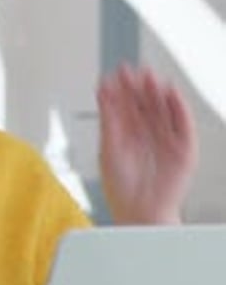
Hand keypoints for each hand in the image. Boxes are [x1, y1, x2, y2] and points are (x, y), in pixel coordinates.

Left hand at [97, 64, 197, 223]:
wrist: (139, 214)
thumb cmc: (122, 190)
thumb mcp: (108, 148)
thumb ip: (108, 118)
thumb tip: (102, 91)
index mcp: (128, 137)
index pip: (126, 107)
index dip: (122, 90)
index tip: (116, 73)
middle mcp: (147, 136)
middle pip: (145, 105)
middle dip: (139, 87)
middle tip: (132, 70)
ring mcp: (166, 141)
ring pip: (163, 110)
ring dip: (157, 92)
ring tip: (149, 77)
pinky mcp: (183, 149)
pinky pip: (182, 124)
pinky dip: (178, 107)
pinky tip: (170, 92)